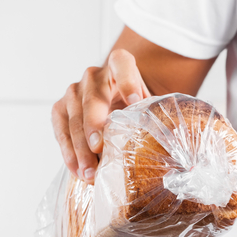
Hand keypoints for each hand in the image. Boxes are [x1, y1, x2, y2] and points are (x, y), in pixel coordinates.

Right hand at [51, 49, 150, 182]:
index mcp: (119, 65)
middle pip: (92, 99)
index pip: (122, 64)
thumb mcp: (150, 104)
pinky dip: (68, 153)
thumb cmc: (138, 105)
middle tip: (98, 148)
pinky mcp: (61, 108)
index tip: (135, 100)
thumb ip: (157, 115)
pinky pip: (60, 131)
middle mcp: (94, 76)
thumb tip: (176, 146)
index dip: (128, 81)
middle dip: (93, 125)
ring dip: (79, 148)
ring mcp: (74, 91)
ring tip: (89, 172)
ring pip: (72, 118)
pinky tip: (77, 171)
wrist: (119, 100)